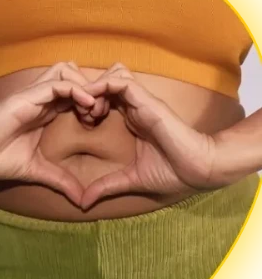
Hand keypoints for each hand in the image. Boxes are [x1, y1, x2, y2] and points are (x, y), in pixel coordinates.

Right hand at [0, 63, 99, 205]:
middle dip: (93, 91)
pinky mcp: (28, 96)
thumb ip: (60, 180)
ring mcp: (35, 95)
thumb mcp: (37, 171)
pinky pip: (58, 83)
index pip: (76, 97)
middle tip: (101, 113)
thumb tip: (81, 200)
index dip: (92, 104)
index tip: (99, 122)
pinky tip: (87, 105)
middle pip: (76, 78)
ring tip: (93, 109)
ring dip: (85, 87)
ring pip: (68, 72)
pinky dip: (76, 89)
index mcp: (46, 113)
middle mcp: (43, 100)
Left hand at [81, 64, 234, 209]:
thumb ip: (106, 186)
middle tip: (81, 114)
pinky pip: (120, 81)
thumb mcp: (129, 180)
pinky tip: (93, 106)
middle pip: (106, 83)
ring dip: (95, 87)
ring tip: (88, 109)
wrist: (197, 171)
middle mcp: (136, 107)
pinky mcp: (146, 100)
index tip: (83, 124)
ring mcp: (141, 102)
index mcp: (132, 120)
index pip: (106, 99)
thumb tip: (83, 203)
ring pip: (113, 75)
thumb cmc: (171, 174)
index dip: (88, 106)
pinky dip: (102, 86)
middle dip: (88, 93)